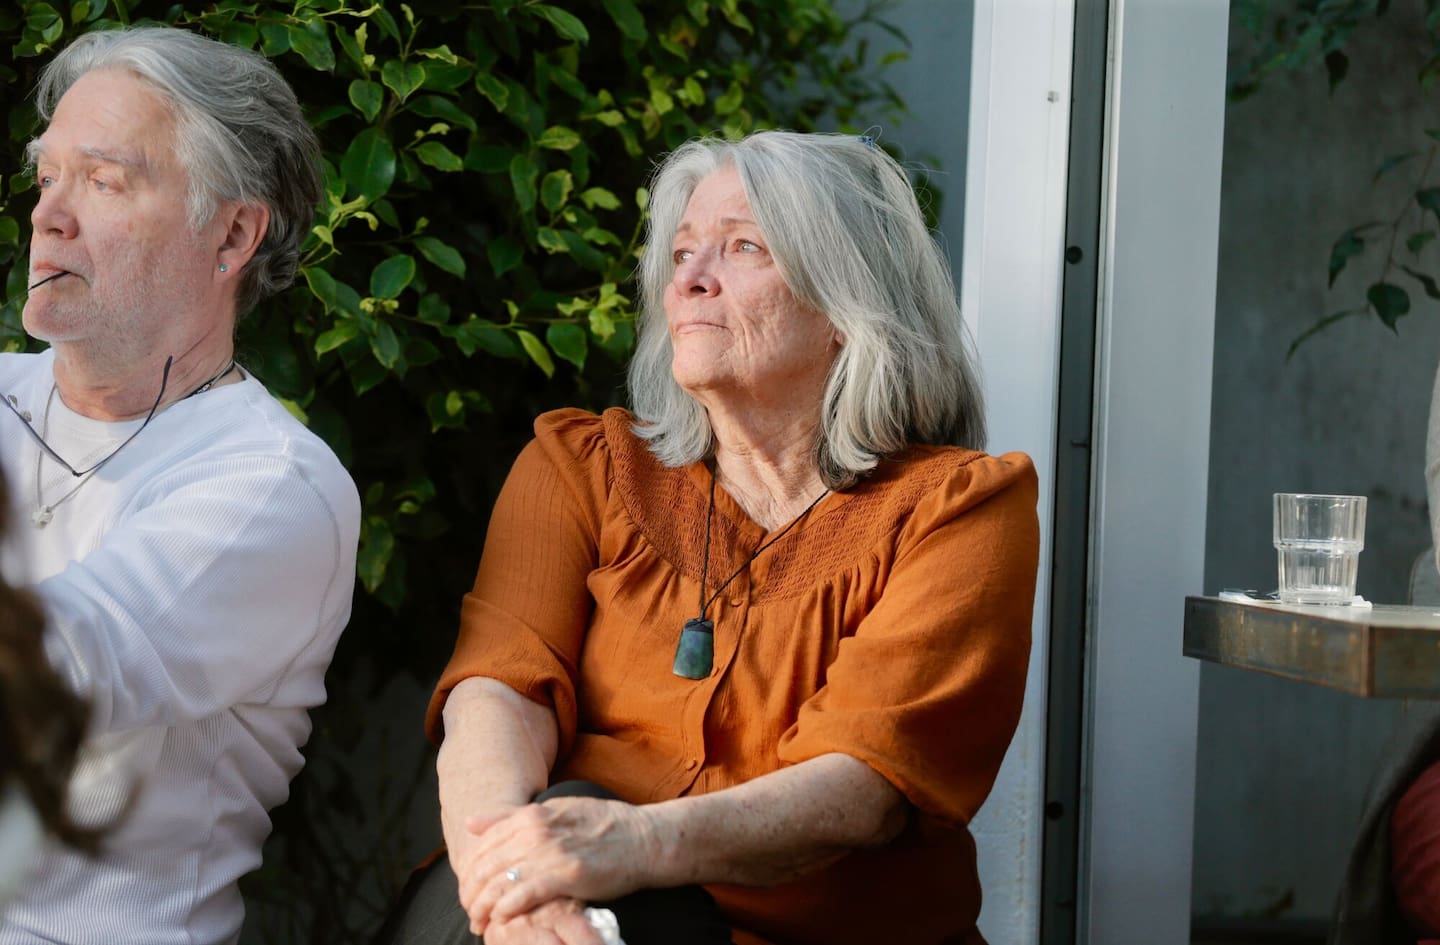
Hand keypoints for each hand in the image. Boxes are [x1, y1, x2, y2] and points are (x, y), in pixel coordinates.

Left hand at [460, 796, 659, 935]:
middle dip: (472, 893)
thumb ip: (511, 818)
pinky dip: (508, 908)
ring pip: (502, 883)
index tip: (469, 889)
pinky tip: (501, 918)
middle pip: (488, 866)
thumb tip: (470, 822)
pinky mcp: (567, 875)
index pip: (485, 844)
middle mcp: (537, 831)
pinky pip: (525, 895)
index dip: (471, 870)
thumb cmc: (603, 826)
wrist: (644, 840)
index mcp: (532, 815)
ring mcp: (552, 853)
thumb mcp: (556, 810)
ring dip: (485, 906)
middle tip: (470, 912)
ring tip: (480, 922)